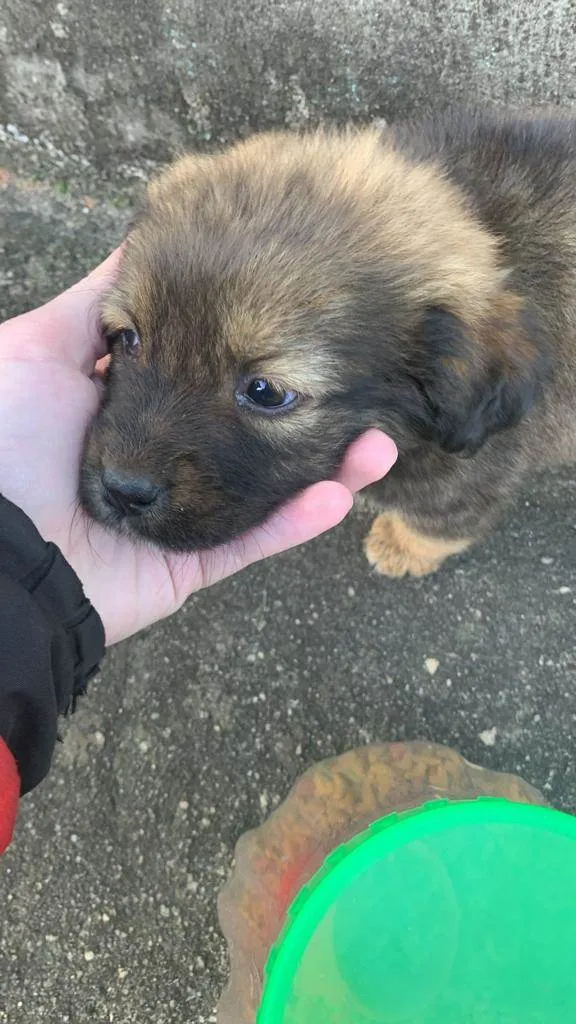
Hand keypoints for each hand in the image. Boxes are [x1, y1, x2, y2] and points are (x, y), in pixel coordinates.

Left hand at [0, 251, 396, 644]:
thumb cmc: (5, 437)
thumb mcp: (40, 346)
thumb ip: (102, 302)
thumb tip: (142, 239)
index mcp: (138, 402)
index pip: (217, 366)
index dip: (266, 350)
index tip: (317, 317)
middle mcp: (168, 453)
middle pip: (255, 426)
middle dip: (313, 405)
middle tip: (368, 382)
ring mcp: (182, 510)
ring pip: (269, 487)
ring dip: (329, 467)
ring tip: (381, 442)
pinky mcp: (188, 563)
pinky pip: (252, 544)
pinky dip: (297, 524)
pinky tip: (343, 493)